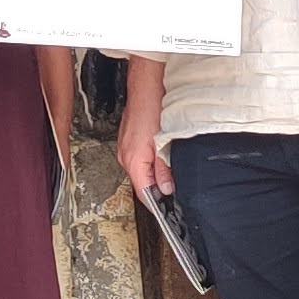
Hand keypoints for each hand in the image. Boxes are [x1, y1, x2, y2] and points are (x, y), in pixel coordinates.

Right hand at [116, 61, 168, 196]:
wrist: (144, 88)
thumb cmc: (152, 109)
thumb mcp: (163, 143)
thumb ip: (164, 169)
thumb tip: (167, 188)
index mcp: (133, 161)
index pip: (143, 193)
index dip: (156, 204)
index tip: (167, 210)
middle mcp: (125, 157)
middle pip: (141, 183)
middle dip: (156, 189)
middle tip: (173, 192)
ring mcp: (124, 149)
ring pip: (140, 172)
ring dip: (153, 175)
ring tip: (169, 173)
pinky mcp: (127, 142)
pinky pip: (137, 160)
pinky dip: (149, 163)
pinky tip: (160, 157)